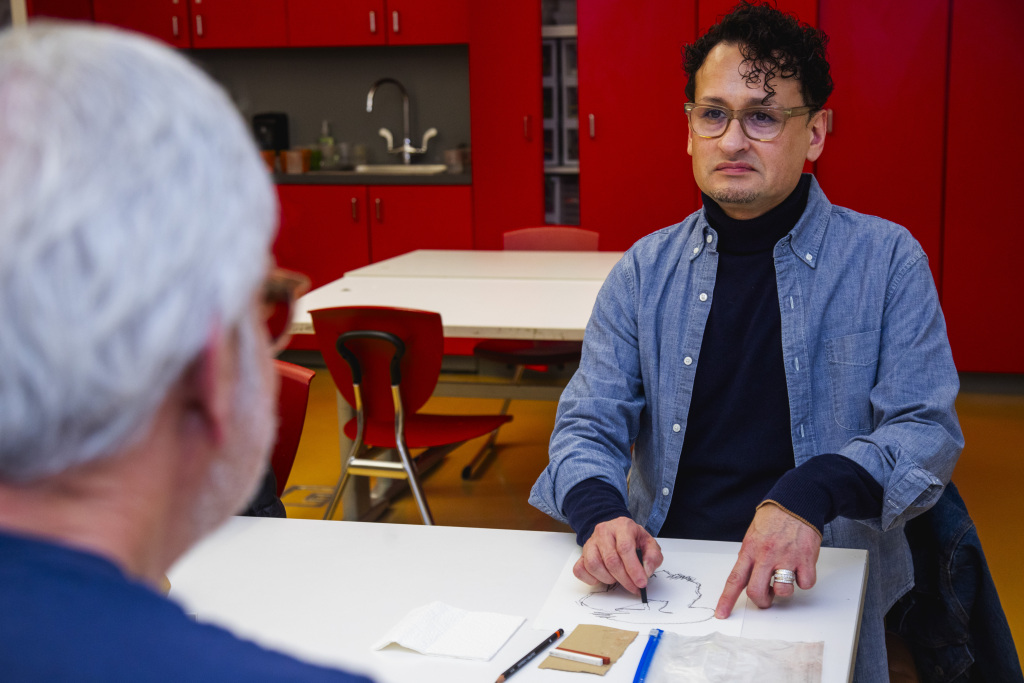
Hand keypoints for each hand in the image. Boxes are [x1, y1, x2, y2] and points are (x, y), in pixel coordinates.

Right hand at [573, 517, 662, 594]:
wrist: (616, 531)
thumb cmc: (633, 539)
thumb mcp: (649, 544)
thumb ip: (653, 557)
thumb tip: (646, 572)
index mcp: (623, 526)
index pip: (625, 548)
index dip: (633, 568)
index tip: (641, 583)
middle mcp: (604, 531)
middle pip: (611, 560)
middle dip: (624, 579)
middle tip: (634, 588)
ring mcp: (590, 542)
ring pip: (594, 565)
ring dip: (608, 578)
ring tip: (618, 578)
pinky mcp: (582, 553)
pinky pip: (580, 570)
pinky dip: (591, 579)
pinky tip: (603, 578)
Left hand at [715, 503, 820, 617]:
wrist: (796, 503)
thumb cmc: (774, 519)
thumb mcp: (753, 536)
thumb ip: (750, 558)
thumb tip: (748, 579)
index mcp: (749, 550)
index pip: (735, 579)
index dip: (727, 599)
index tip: (722, 614)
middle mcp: (766, 555)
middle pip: (757, 591)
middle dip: (762, 601)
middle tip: (766, 597)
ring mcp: (786, 558)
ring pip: (783, 591)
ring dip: (785, 589)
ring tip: (786, 575)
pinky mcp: (805, 559)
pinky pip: (805, 583)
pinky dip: (804, 580)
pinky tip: (801, 568)